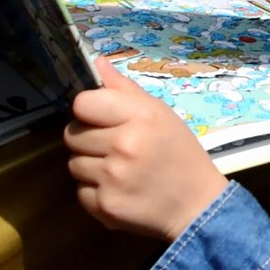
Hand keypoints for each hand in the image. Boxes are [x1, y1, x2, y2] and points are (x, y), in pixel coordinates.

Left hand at [64, 57, 228, 241]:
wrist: (197, 205)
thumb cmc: (179, 152)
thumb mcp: (160, 114)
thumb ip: (125, 89)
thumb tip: (97, 62)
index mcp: (140, 116)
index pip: (83, 103)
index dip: (90, 110)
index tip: (103, 119)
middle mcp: (123, 145)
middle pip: (72, 134)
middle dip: (88, 139)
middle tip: (112, 146)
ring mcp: (112, 178)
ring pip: (73, 164)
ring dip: (90, 166)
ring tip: (117, 169)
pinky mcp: (105, 207)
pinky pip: (80, 191)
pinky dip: (95, 191)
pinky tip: (118, 190)